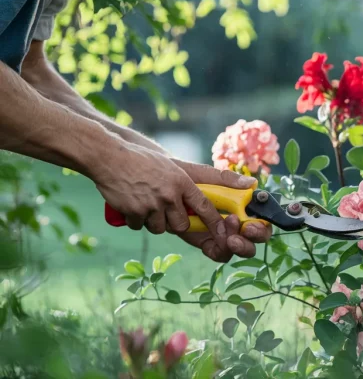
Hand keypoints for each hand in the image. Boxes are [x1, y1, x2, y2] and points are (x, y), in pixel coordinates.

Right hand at [94, 144, 228, 243]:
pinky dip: (135, 220)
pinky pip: (139, 226)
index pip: (204, 206)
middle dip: (175, 224)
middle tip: (165, 214)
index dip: (215, 223)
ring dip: (153, 222)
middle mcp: (170, 195)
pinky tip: (130, 204)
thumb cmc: (140, 160)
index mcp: (182, 182)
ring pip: (159, 228)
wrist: (109, 158)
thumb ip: (181, 185)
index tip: (223, 233)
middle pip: (181, 225)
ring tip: (144, 204)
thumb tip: (192, 202)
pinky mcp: (134, 212)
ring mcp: (152, 205)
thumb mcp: (168, 167)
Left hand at [173, 158, 273, 260]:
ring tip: (228, 237)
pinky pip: (219, 252)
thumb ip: (228, 179)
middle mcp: (236, 219)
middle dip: (254, 238)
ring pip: (239, 248)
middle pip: (256, 237)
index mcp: (241, 203)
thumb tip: (252, 183)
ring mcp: (222, 233)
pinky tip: (211, 243)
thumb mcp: (207, 175)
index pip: (261, 218)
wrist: (161, 189)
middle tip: (242, 231)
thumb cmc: (185, 177)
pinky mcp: (207, 242)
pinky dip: (219, 250)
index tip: (250, 224)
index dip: (261, 225)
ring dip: (238, 245)